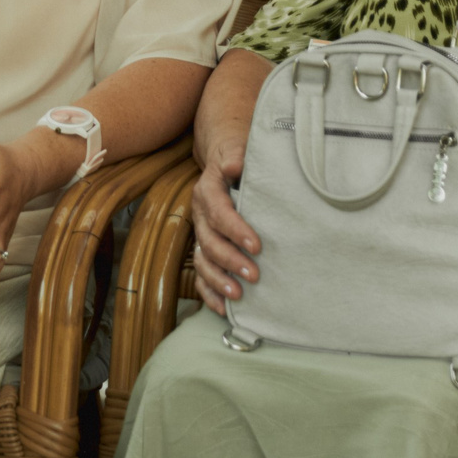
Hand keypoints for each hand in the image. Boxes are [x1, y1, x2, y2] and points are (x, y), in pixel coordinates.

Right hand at [190, 130, 258, 314]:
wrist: (224, 159)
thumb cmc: (238, 157)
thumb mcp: (238, 149)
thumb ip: (237, 155)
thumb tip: (235, 164)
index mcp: (207, 190)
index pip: (219, 212)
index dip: (235, 229)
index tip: (256, 245)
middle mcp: (200, 214)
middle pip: (208, 241)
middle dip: (230, 260)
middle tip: (254, 275)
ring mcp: (201, 233)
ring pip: (201, 261)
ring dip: (218, 280)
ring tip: (238, 296)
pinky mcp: (204, 248)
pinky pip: (200, 274)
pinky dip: (209, 292)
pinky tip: (224, 308)